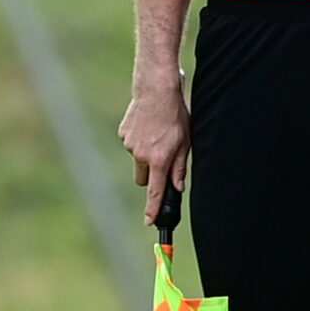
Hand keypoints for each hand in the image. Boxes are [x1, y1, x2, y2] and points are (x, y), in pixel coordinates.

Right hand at [118, 77, 190, 224]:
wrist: (157, 88)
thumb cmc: (175, 114)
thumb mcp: (185, 142)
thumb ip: (180, 168)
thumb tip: (178, 187)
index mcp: (159, 160)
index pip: (155, 192)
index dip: (153, 209)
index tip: (150, 222)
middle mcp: (141, 155)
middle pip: (142, 179)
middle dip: (151, 176)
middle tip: (162, 161)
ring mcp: (130, 144)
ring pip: (137, 160)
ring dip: (146, 154)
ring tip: (158, 133)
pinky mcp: (123, 133)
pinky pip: (132, 144)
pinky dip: (139, 140)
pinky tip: (149, 125)